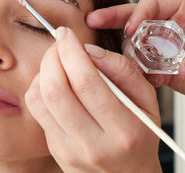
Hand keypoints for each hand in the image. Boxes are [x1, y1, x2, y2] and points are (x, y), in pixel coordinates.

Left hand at [25, 27, 161, 172]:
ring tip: (57, 61)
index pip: (86, 82)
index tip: (67, 34)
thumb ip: (124, 71)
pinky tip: (54, 81)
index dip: (71, 51)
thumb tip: (90, 50)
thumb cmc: (141, 135)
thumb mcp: (148, 101)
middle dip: (52, 56)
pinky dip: (40, 87)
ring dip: (43, 70)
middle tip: (60, 43)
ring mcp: (70, 150)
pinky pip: (37, 111)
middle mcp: (93, 144)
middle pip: (56, 89)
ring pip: (39, 100)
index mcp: (124, 129)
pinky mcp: (55, 150)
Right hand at [86, 0, 184, 108]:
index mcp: (182, 10)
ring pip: (133, 45)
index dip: (139, 13)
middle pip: (134, 18)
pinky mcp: (158, 68)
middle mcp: (167, 26)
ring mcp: (160, 47)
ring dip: (126, 53)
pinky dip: (136, 73)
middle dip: (113, 18)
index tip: (131, 29)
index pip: (153, 4)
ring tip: (123, 63)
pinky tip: (141, 78)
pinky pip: (140, 68)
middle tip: (92, 19)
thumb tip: (183, 68)